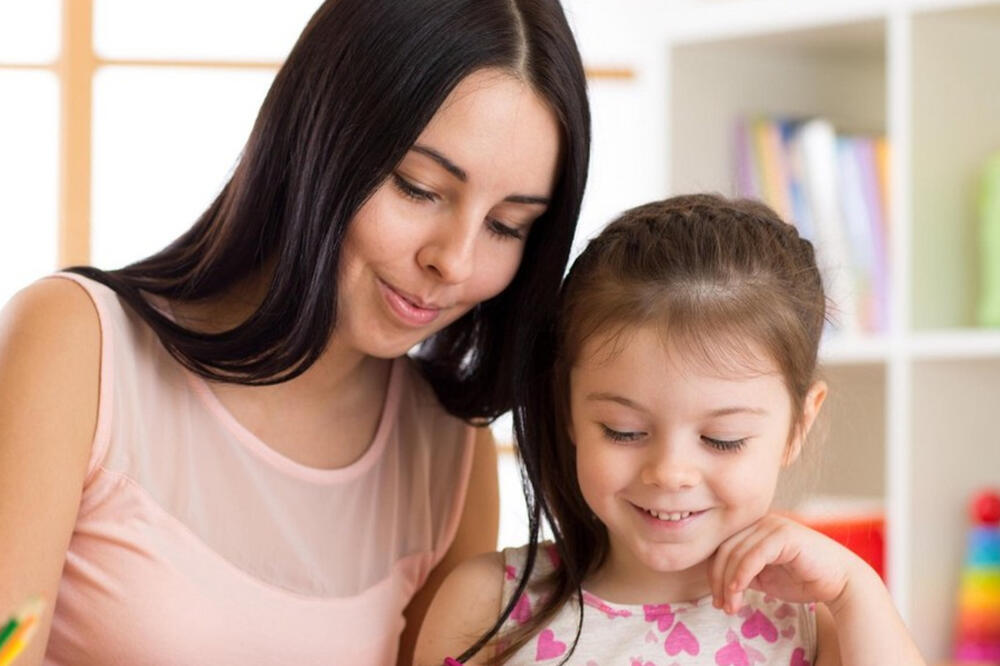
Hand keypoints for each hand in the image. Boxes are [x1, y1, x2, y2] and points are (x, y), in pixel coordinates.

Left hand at [708, 513, 863, 613]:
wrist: (842, 583)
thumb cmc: (805, 580)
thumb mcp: (765, 577)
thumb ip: (743, 573)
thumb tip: (718, 582)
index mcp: (755, 529)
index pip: (722, 548)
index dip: (714, 574)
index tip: (717, 600)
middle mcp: (762, 522)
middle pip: (724, 549)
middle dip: (718, 581)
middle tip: (721, 605)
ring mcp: (773, 525)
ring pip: (736, 553)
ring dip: (728, 584)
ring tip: (730, 606)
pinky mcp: (784, 534)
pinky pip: (753, 556)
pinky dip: (741, 575)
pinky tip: (738, 592)